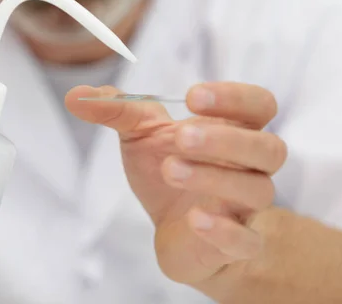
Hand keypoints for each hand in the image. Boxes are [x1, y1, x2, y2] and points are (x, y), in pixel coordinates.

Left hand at [66, 82, 286, 284]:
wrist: (174, 231)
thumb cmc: (168, 172)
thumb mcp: (139, 136)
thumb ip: (116, 111)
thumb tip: (74, 96)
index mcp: (233, 131)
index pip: (259, 105)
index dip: (234, 97)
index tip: (192, 96)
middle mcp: (249, 167)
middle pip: (267, 148)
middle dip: (225, 139)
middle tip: (181, 135)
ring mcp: (246, 208)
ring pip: (257, 190)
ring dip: (214, 177)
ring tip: (170, 169)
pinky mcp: (236, 245)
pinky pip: (246, 240)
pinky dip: (224, 229)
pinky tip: (194, 218)